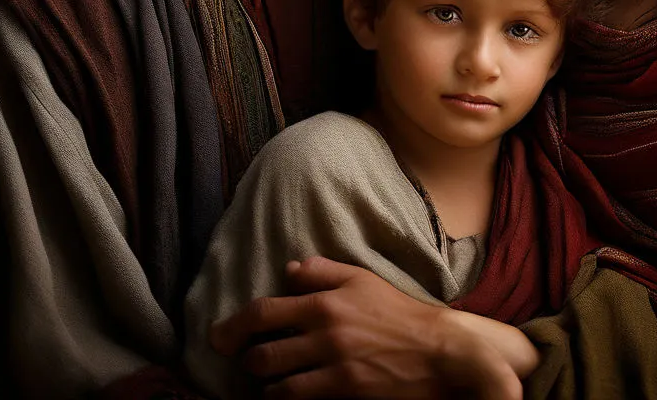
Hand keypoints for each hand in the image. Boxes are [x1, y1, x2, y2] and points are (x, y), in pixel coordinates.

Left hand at [209, 256, 521, 398]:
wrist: (437, 352)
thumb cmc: (399, 312)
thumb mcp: (363, 279)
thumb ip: (323, 271)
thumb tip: (289, 268)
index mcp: (325, 302)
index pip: (263, 312)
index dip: (232, 327)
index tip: (218, 337)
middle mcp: (324, 335)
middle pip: (261, 355)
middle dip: (249, 361)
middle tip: (249, 362)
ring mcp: (333, 369)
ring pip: (275, 386)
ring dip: (267, 386)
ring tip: (270, 382)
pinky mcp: (343, 395)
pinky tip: (291, 395)